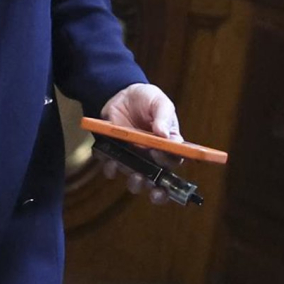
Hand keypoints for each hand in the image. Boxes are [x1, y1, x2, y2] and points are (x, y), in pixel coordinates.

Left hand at [98, 83, 182, 205]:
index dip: (168, 163)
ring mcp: (134, 158)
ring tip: (132, 173)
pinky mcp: (116, 155)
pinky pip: (112, 168)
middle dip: (156, 189)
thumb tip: (164, 134)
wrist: (123, 94)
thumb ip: (163, 116)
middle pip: (158, 180)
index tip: (159, 155)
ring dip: (135, 182)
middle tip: (147, 180)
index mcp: (168, 146)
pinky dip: (110, 168)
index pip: (173, 161)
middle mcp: (153, 157)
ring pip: (136, 180)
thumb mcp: (159, 102)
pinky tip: (110, 161)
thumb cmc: (148, 100)